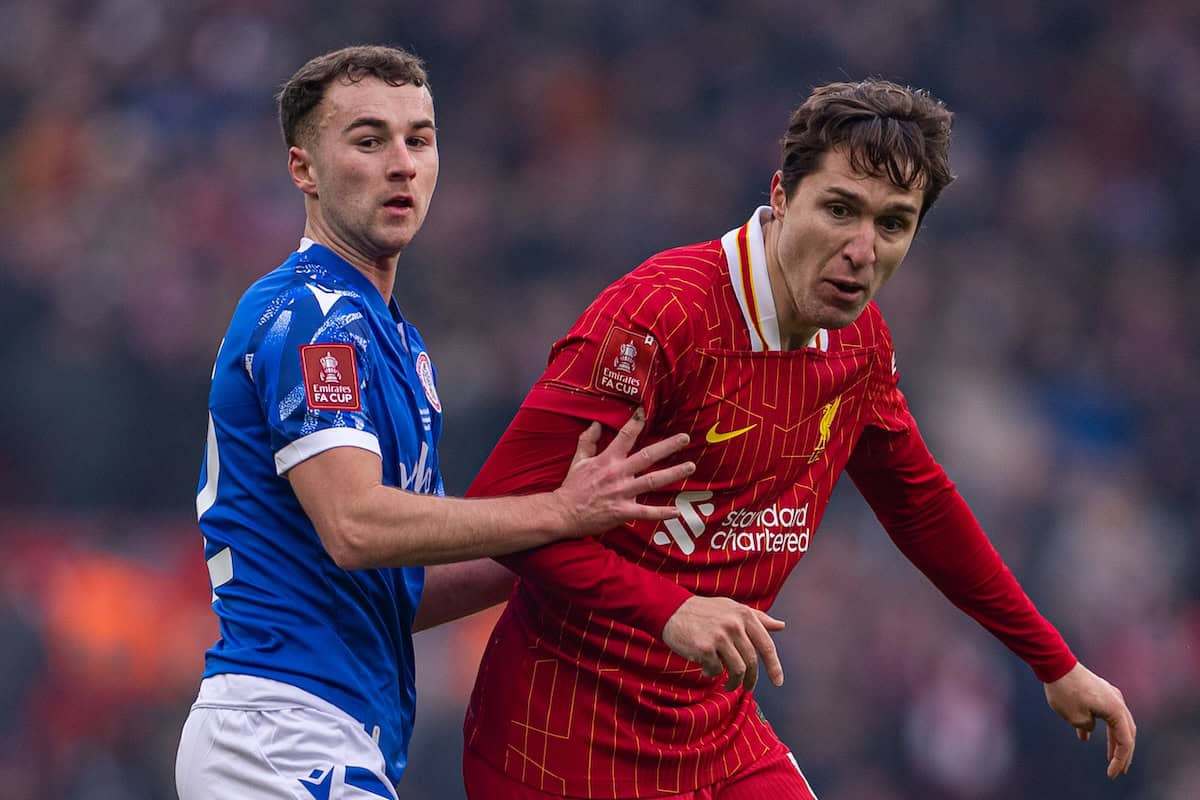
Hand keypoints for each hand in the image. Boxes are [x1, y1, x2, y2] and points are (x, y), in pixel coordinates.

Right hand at [553, 408, 693, 535]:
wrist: (563, 513)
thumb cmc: (572, 487)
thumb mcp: (579, 460)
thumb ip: (588, 441)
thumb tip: (596, 423)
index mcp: (607, 460)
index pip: (624, 436)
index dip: (636, 422)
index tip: (646, 411)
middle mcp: (618, 474)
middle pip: (647, 456)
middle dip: (667, 446)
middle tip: (685, 437)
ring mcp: (622, 493)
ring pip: (653, 481)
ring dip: (673, 473)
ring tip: (690, 466)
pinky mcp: (623, 511)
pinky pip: (646, 512)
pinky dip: (662, 513)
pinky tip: (678, 511)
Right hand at [662, 596, 785, 691]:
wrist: (671, 609)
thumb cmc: (705, 611)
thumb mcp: (732, 609)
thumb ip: (757, 618)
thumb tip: (781, 626)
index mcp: (744, 614)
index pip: (766, 645)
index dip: (774, 666)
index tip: (778, 681)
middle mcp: (734, 624)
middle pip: (751, 661)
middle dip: (751, 679)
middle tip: (748, 687)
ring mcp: (719, 636)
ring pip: (737, 669)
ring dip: (734, 682)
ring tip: (729, 684)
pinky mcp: (704, 647)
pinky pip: (715, 670)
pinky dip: (712, 674)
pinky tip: (705, 669)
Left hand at [1044, 661, 1135, 778]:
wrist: (1055, 663)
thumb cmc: (1065, 691)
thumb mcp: (1076, 718)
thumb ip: (1088, 727)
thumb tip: (1090, 727)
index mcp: (1116, 710)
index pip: (1125, 741)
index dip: (1121, 760)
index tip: (1111, 774)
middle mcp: (1117, 701)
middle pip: (1126, 733)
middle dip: (1123, 753)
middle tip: (1119, 771)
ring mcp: (1108, 694)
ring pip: (1115, 723)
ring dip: (1112, 741)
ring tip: (1109, 759)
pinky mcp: (1097, 691)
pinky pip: (1102, 713)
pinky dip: (1097, 727)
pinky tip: (1084, 738)